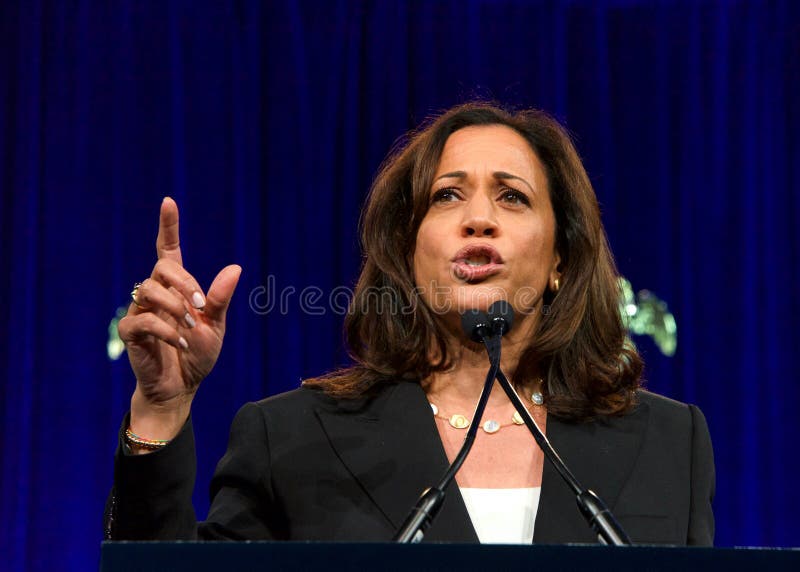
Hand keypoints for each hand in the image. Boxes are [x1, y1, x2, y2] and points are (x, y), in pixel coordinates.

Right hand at [118, 197, 240, 440]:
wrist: (182, 386)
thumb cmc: (198, 354)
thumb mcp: (216, 326)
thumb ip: (221, 298)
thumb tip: (235, 268)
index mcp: (178, 288)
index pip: (168, 249)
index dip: (168, 226)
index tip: (168, 201)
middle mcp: (156, 293)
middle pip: (161, 268)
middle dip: (184, 284)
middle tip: (201, 308)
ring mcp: (140, 310)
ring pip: (149, 289)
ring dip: (175, 307)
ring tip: (190, 328)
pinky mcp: (130, 331)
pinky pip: (140, 319)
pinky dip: (164, 329)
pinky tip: (179, 341)